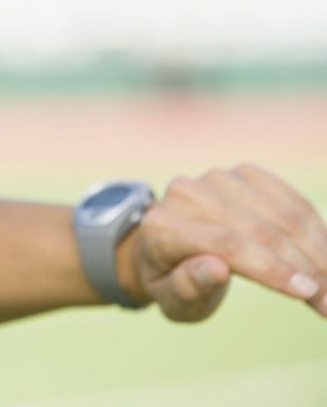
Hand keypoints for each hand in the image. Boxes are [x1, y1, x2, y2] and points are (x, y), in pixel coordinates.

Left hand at [119, 164, 326, 321]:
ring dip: (317, 249)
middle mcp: (186, 193)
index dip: (273, 269)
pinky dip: (314, 228)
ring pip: (281, 213)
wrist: (165, 246)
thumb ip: (188, 286)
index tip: (311, 294)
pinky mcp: (243, 174)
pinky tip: (325, 255)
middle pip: (260, 229)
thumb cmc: (170, 281)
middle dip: (304, 267)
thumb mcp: (172, 299)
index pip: (227, 245)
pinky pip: (289, 199)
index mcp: (163, 226)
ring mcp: (216, 179)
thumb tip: (217, 268)